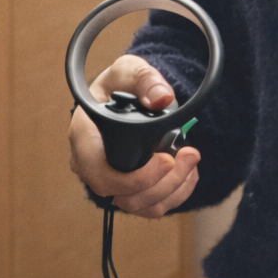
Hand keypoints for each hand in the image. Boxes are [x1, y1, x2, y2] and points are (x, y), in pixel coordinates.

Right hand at [69, 54, 200, 218]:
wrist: (128, 98)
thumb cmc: (121, 85)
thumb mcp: (129, 71)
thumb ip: (144, 79)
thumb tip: (161, 98)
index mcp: (84, 137)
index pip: (99, 173)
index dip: (133, 178)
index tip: (167, 160)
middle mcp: (91, 165)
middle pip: (123, 195)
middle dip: (163, 182)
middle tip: (191, 154)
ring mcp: (109, 181)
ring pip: (140, 205)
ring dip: (174, 187)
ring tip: (193, 158)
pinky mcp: (128, 190)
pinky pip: (152, 206)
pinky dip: (176, 193)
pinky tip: (189, 171)